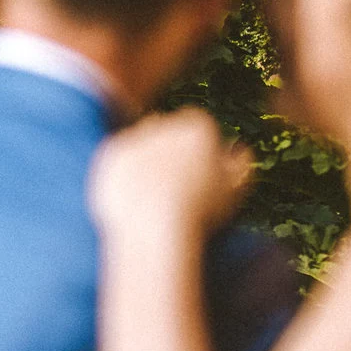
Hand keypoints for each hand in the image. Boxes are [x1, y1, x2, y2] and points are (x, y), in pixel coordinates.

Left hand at [87, 109, 251, 239]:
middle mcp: (164, 123)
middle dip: (168, 147)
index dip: (198, 147)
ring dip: (144, 158)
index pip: (198, 124)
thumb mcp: (235, 190)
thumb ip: (241, 164)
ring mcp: (134, 136)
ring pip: (140, 141)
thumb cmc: (200, 210)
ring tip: (152, 191)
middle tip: (172, 181)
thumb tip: (240, 150)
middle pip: (166, 127)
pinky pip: (118, 159)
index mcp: (198, 125)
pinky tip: (133, 196)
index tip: (197, 170)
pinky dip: (123, 174)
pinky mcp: (110, 154)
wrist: (153, 226)